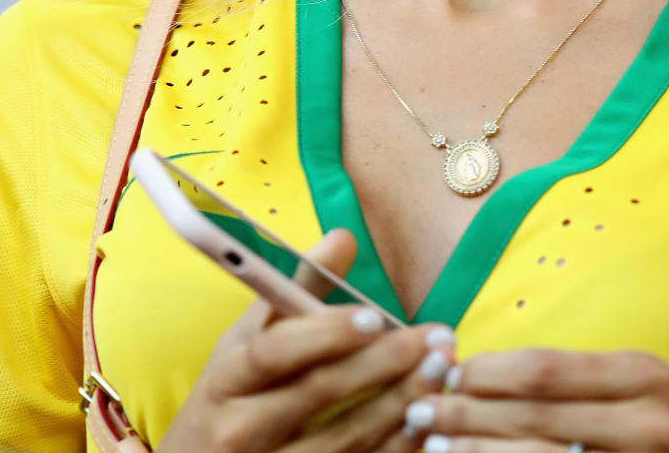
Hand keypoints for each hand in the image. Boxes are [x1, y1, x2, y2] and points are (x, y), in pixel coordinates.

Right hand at [158, 229, 455, 452]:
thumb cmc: (228, 399)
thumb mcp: (245, 343)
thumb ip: (296, 290)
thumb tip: (343, 237)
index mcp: (227, 377)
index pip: (276, 350)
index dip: (325, 332)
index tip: (373, 316)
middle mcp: (240, 428)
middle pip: (318, 393)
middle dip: (384, 363)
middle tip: (436, 339)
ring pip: (343, 440)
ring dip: (400, 405)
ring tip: (441, 372)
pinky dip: (394, 448)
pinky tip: (426, 424)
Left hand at [401, 347, 668, 452]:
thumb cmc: (653, 439)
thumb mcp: (625, 396)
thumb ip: (567, 385)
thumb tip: (472, 374)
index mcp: (642, 373)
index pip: (545, 369)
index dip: (487, 372)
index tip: (442, 373)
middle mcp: (649, 417)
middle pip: (536, 413)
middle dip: (468, 412)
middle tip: (417, 413)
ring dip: (476, 450)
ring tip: (433, 448)